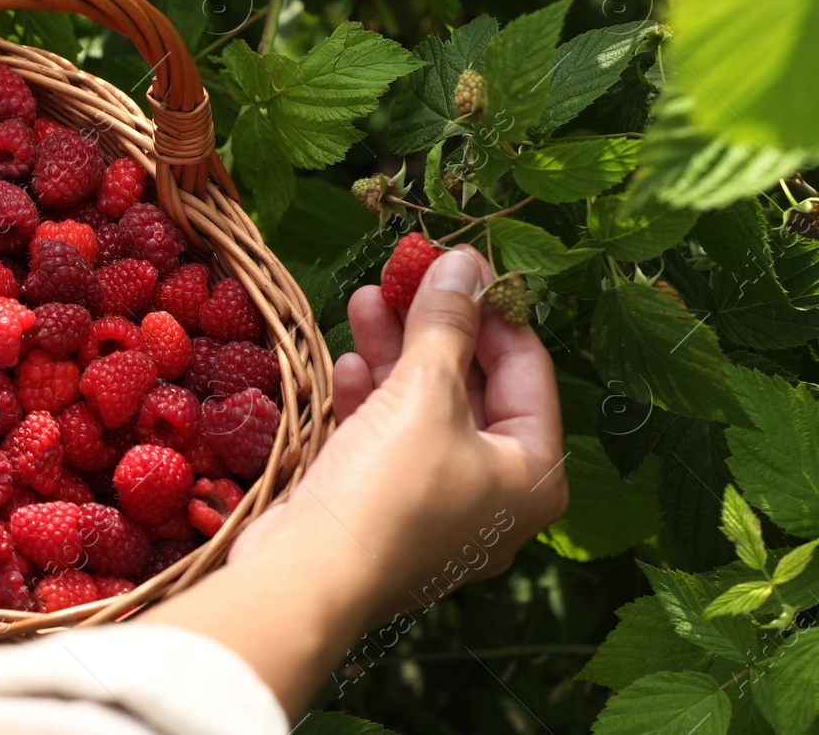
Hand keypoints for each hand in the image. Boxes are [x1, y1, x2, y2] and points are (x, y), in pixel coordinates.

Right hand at [141, 245, 565, 717]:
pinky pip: (386, 436)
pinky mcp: (382, 506)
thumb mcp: (424, 394)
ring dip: (395, 351)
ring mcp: (435, 502)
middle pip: (471, 386)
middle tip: (404, 274)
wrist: (308, 578)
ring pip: (423, 407)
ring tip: (366, 299)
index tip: (457, 261)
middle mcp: (492, 491)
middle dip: (434, 326)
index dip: (491, 309)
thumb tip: (466, 262)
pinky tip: (346, 361)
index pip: (527, 369)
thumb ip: (447, 323)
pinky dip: (370, 396)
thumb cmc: (387, 493)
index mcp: (530, 473)